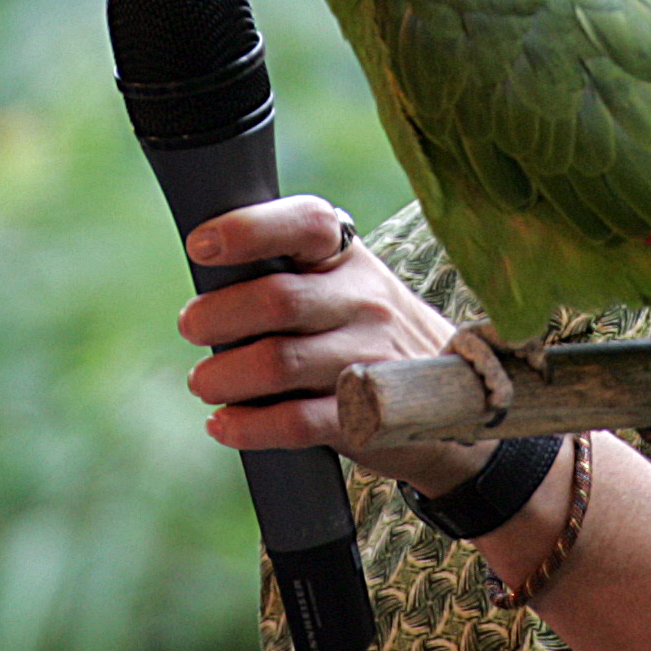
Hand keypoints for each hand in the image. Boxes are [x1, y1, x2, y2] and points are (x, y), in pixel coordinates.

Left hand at [175, 195, 490, 494]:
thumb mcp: (345, 283)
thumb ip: (288, 272)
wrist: (457, 397)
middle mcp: (365, 301)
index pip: (306, 224)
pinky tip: (225, 424)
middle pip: (278, 301)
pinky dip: (248, 426)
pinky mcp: (369, 418)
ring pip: (278, 363)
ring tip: (205, 382)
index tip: (201, 245)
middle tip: (193, 328)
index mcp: (350, 258)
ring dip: (223, 376)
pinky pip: (295, 422)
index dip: (249, 230)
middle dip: (217, 317)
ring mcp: (371, 360)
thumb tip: (204, 283)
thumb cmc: (368, 331)